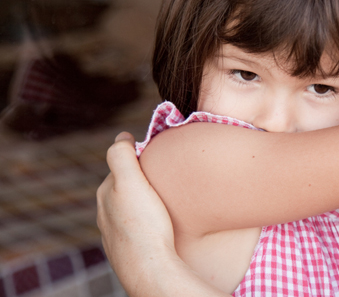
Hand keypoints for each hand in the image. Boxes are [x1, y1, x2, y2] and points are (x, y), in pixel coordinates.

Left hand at [97, 133, 229, 295]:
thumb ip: (121, 156)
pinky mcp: (128, 250)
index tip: (159, 157)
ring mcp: (116, 234)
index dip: (139, 158)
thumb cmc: (144, 226)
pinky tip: (159, 223)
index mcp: (105, 194)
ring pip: (130, 208)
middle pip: (125, 186)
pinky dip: (146, 220)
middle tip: (165, 176)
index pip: (121, 165)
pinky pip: (138, 227)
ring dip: (144, 201)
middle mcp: (105, 214)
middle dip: (141, 179)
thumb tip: (122, 135)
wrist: (151, 271)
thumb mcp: (131, 182)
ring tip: (165, 199)